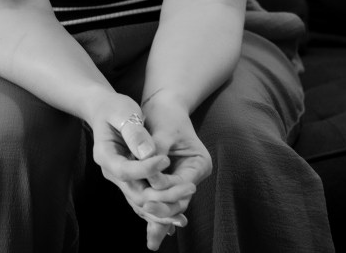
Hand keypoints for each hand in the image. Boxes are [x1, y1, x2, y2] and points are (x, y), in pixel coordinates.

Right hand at [90, 95, 195, 236]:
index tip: (166, 161)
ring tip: (185, 211)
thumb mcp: (123, 112)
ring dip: (164, 209)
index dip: (146, 169)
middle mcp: (111, 172)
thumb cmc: (115, 108)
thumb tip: (148, 153)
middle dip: (162, 196)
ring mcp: (120, 179)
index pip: (126, 171)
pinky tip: (177, 215)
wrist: (106, 110)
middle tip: (189, 188)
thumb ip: (134, 132)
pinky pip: (145, 200)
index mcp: (106, 155)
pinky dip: (160, 207)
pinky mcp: (131, 180)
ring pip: (141, 202)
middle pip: (135, 194)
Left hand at [142, 94, 212, 249]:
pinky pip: (164, 200)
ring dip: (160, 220)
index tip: (146, 192)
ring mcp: (183, 180)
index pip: (180, 184)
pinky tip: (151, 232)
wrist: (164, 105)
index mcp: (199, 163)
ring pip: (171, 205)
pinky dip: (156, 211)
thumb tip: (148, 170)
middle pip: (178, 200)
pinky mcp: (170, 182)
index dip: (163, 187)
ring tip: (151, 242)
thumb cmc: (166, 113)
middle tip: (146, 215)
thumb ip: (156, 150)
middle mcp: (193, 175)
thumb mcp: (163, 129)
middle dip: (163, 210)